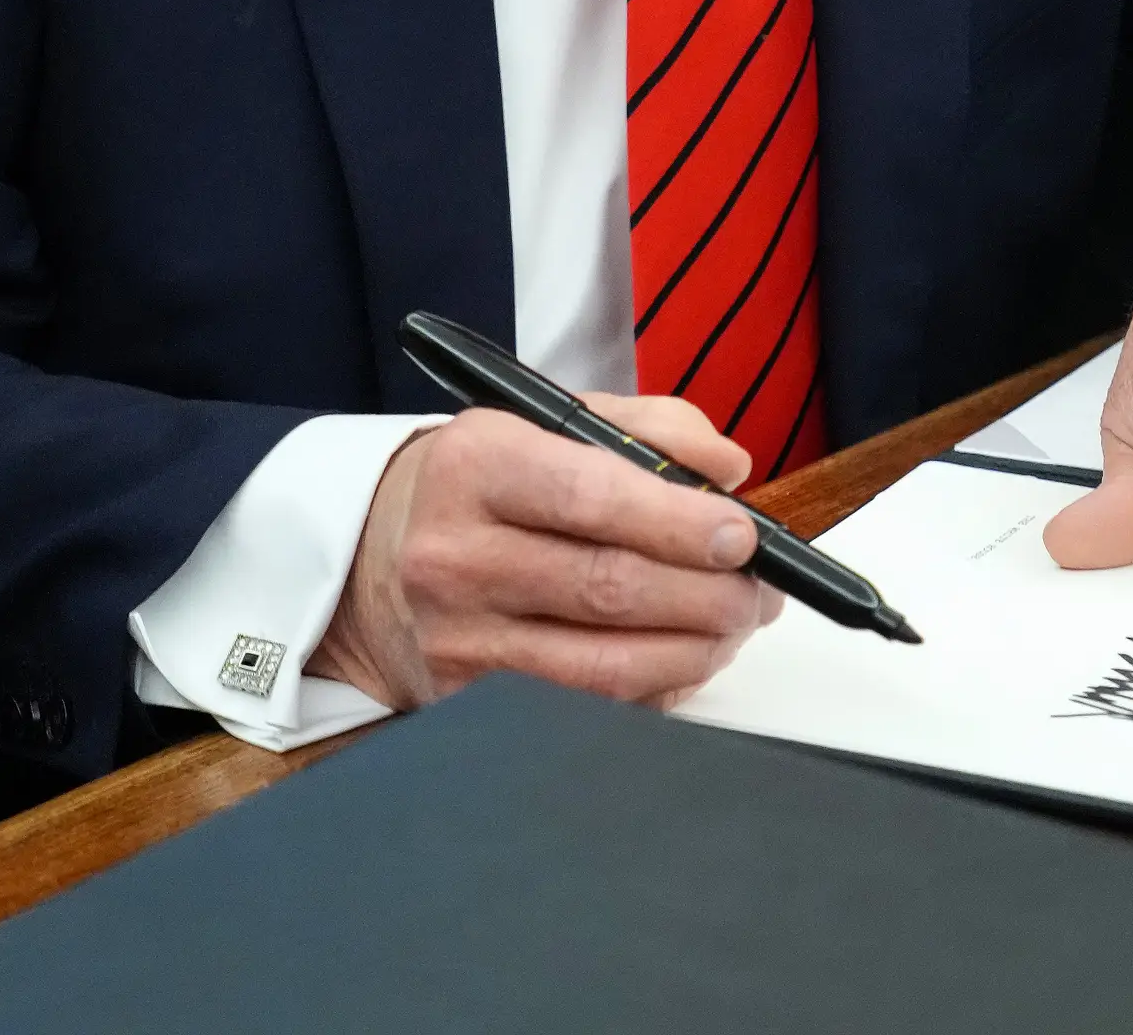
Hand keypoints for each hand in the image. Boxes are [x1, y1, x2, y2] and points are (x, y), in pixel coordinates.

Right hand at [311, 392, 779, 710]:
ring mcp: (458, 637)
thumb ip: (649, 429)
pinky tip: (681, 657)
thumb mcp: (549, 423)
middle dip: (710, 595)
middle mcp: (456, 554)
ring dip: (696, 649)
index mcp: (478, 464)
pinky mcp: (466, 698)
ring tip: (733, 624)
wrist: (374, 556)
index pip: (591, 495)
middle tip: (758, 589)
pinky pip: (588, 707)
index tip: (742, 535)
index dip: (678, 522)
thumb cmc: (485, 486)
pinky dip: (655, 687)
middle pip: (610, 589)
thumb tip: (728, 468)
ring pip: (607, 664)